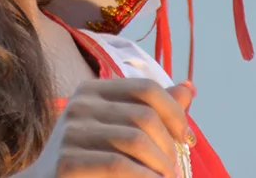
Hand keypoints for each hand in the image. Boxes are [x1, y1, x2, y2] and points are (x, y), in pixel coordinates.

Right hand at [24, 78, 195, 177]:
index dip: (174, 112)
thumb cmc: (90, 160)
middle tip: (173, 170)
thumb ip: (152, 110)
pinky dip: (144, 177)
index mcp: (91, 91)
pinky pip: (118, 165)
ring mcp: (70, 133)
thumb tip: (189, 87)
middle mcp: (79, 106)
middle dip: (169, 148)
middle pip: (145, 116)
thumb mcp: (118, 129)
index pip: (146, 88)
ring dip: (161, 167)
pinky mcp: (66, 163)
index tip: (185, 139)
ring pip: (136, 141)